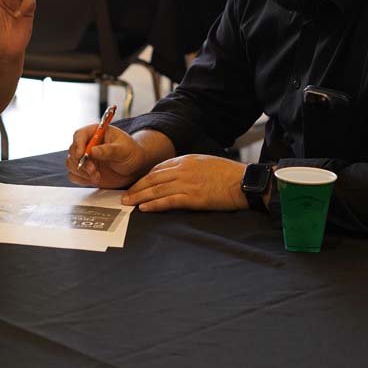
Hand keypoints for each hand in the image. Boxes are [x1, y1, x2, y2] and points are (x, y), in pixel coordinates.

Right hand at [65, 124, 149, 188]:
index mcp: (96, 132)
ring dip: (82, 172)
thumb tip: (92, 151)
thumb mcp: (123, 149)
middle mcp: (87, 144)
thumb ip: (108, 150)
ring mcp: (85, 158)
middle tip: (93, 170)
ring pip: (71, 163)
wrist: (135, 168)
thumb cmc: (131, 152)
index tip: (81, 154)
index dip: (78, 144)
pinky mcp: (85, 171)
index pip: (80, 135)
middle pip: (73, 151)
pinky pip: (74, 175)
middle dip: (81, 162)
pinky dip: (82, 179)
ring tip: (97, 176)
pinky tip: (95, 179)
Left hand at [121, 154, 247, 211]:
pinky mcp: (193, 198)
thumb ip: (188, 167)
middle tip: (125, 195)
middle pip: (152, 178)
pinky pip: (168, 201)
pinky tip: (144, 208)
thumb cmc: (227, 173)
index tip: (137, 185)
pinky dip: (154, 205)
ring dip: (139, 196)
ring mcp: (187, 183)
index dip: (145, 178)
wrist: (243, 182)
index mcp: (186, 160)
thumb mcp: (205, 162)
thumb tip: (176, 175)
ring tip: (128, 203)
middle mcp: (183, 170)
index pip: (158, 168)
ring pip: (156, 190)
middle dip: (136, 187)